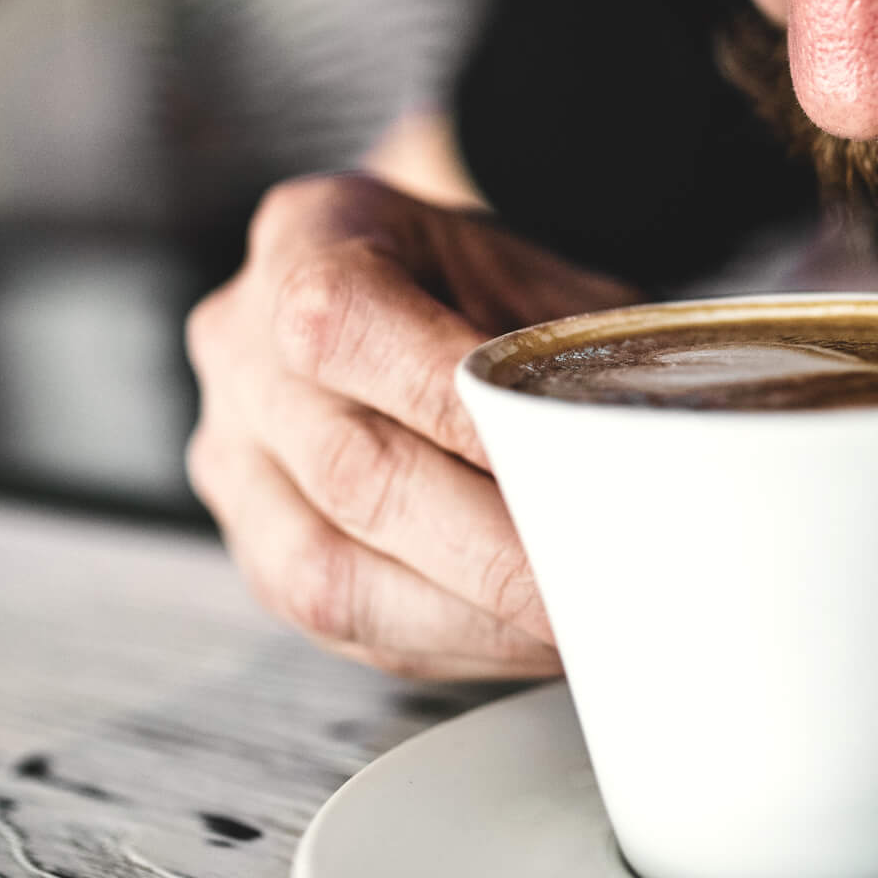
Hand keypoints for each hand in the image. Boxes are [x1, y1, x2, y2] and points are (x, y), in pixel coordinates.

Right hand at [185, 173, 639, 678]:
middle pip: (351, 471)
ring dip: (468, 616)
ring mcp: (235, 454)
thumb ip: (569, 347)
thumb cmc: (476, 280)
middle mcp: (243, 346)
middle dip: (490, 550)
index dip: (455, 413)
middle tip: (597, 581)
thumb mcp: (529, 271)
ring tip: (572, 625)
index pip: (348, 327)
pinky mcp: (254, 546)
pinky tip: (525, 638)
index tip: (563, 470)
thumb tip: (642, 448)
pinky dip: (447, 642)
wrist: (414, 289)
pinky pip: (337, 623)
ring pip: (328, 572)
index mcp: (309, 236)